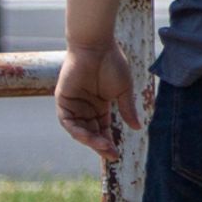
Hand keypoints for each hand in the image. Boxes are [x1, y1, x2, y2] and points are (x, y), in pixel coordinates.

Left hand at [54, 37, 142, 161]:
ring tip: (102, 147)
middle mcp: (86, 107)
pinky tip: (87, 137)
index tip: (117, 154)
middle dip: (100, 145)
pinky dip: (76, 130)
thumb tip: (138, 127)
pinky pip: (67, 121)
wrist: (96, 47)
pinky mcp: (63, 100)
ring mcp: (74, 104)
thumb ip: (127, 109)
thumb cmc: (112, 64)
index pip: (103, 128)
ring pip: (79, 129)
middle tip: (111, 154)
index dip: (109, 141)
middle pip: (91, 132)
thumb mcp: (123, 90)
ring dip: (90, 140)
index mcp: (100, 105)